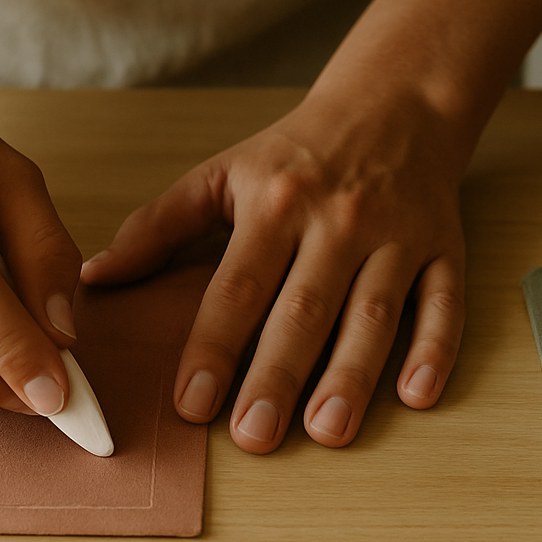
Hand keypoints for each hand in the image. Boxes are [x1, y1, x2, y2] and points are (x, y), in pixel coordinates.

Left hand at [81, 86, 466, 452]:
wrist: (392, 104)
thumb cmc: (295, 151)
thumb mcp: (221, 173)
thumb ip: (157, 227)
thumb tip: (96, 278)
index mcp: (276, 203)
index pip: (239, 283)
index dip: (214, 345)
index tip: (192, 402)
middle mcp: (338, 219)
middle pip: (305, 307)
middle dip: (278, 375)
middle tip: (254, 438)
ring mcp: (396, 235)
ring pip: (375, 313)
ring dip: (352, 375)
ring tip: (327, 432)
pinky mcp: (444, 247)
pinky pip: (444, 302)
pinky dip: (435, 349)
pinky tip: (416, 396)